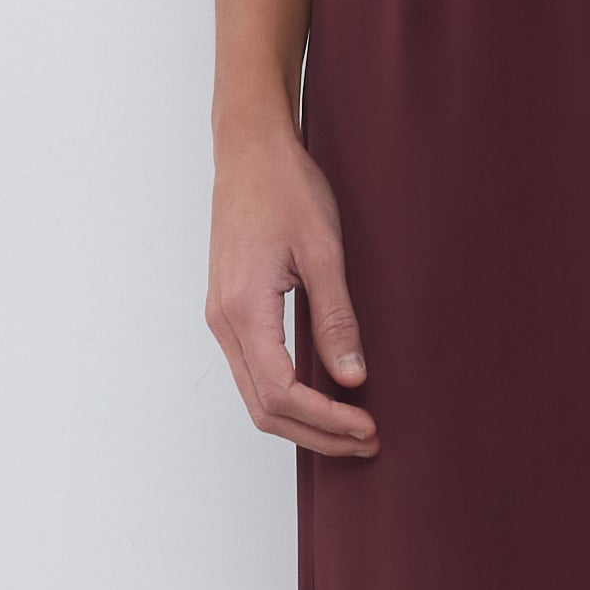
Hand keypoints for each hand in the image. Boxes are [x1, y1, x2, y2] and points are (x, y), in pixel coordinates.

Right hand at [205, 115, 378, 456]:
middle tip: (367, 440)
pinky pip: (253, 371)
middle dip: (317, 433)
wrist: (249, 149)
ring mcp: (221, 318)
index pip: (282, 392)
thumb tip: (352, 378)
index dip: (327, 420)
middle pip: (264, 408)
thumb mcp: (323, 250)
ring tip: (351, 426)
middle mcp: (223, 322)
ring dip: (303, 420)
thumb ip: (336, 318)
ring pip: (255, 395)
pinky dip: (288, 396)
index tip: (368, 427)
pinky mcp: (229, 310)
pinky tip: (324, 395)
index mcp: (243, 309)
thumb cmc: (286, 188)